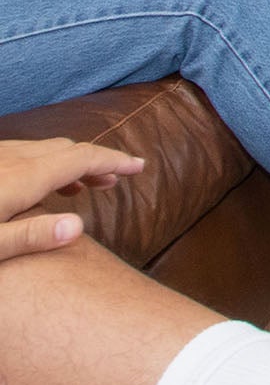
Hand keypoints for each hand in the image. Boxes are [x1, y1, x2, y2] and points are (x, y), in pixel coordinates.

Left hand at [0, 139, 146, 264]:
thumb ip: (31, 235)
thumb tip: (78, 228)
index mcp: (26, 177)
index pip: (84, 159)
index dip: (116, 161)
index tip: (139, 166)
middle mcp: (16, 157)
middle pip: (69, 150)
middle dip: (97, 162)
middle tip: (113, 182)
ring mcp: (0, 154)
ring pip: (46, 149)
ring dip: (70, 163)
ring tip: (80, 187)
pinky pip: (25, 153)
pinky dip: (45, 163)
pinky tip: (34, 185)